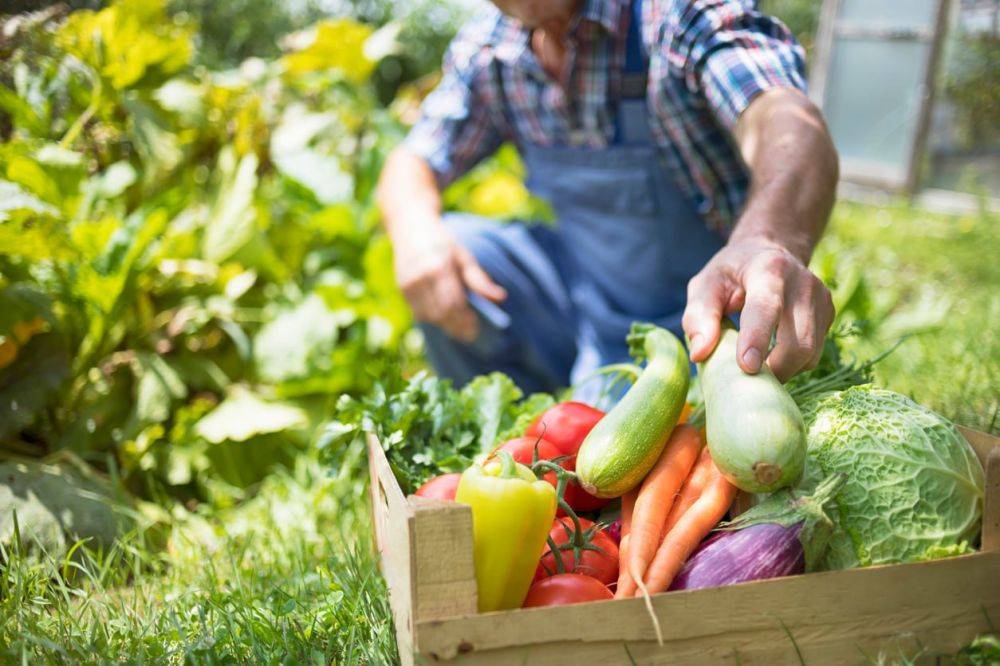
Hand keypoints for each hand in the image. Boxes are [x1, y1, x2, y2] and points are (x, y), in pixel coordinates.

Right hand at [392, 219, 506, 342]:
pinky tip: (444, 317)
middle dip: (456, 327)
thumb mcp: (464, 257)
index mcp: (438, 268)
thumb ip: (480, 280)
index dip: (464, 320)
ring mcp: (408, 286)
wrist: (410, 228)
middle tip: (470, 334)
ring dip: (445, 325)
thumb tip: (501, 298)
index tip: (476, 328)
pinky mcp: (402, 290)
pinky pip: (419, 313)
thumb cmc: (443, 243)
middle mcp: (420, 279)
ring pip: (429, 317)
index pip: (453, 304)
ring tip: (459, 327)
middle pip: (440, 314)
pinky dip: (433, 319)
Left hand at [682, 238, 833, 381]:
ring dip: (782, 370)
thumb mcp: (705, 285)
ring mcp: (821, 299)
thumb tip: (700, 354)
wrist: (770, 254)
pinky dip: (792, 364)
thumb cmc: (731, 274)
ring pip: (810, 353)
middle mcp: (803, 283)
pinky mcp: (828, 314)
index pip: (766, 307)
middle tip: (746, 381)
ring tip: (757, 366)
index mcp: (769, 269)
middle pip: (798, 341)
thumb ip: (699, 317)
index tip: (747, 367)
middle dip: (774, 369)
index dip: (757, 338)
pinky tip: (772, 355)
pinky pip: (813, 354)